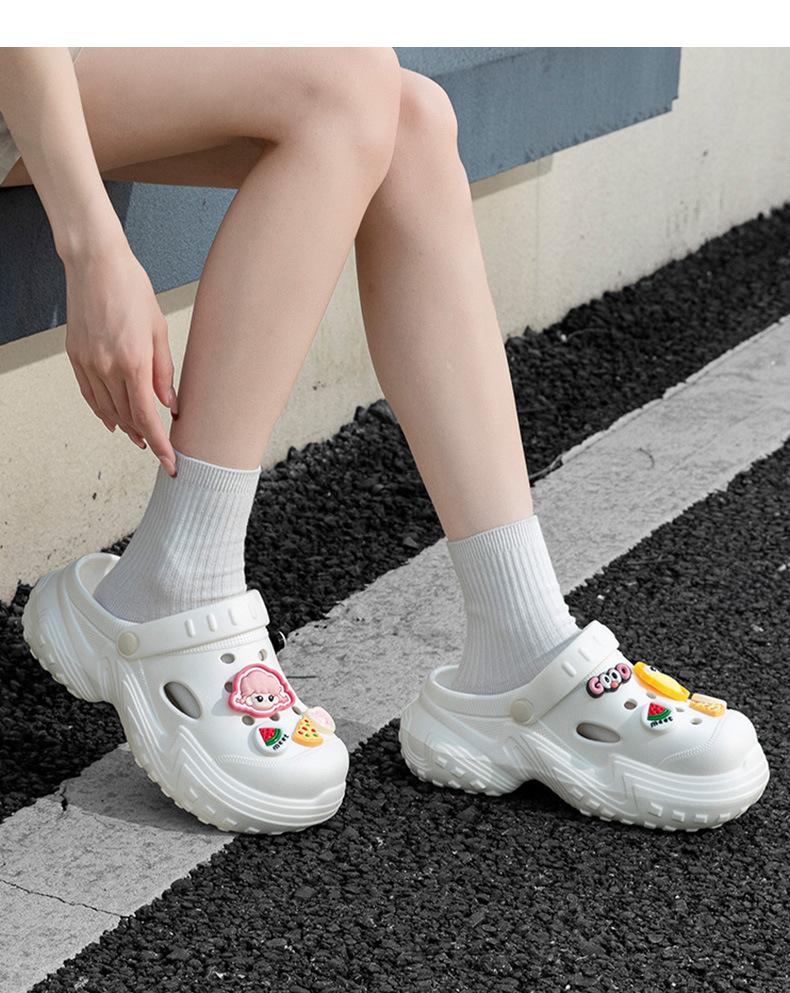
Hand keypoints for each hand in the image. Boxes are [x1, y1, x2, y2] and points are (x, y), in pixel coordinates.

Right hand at [64, 240, 177, 475]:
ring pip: (106, 410)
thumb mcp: (159, 330)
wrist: (96, 264)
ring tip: (140, 439)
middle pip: (127, 418)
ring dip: (125, 428)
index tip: (170, 462)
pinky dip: (102, 412)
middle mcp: (107, 367)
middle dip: (145, 438)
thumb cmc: (132, 289)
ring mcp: (88, 363)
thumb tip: (169, 404)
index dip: (160, 445)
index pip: (146, 417)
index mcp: (133, 362)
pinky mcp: (76, 357)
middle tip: (160, 451)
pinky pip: (89, 395)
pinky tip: (113, 421)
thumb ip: (164, 372)